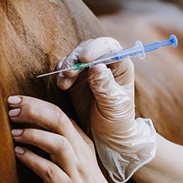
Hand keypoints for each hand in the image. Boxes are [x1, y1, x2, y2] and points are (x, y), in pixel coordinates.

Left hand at [8, 95, 121, 182]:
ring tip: (14, 132)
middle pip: (59, 121)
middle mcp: (80, 152)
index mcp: (82, 142)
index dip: (36, 104)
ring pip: (57, 143)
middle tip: (12, 108)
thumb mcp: (79, 159)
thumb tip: (33, 127)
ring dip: (33, 134)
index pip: (60, 113)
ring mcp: (75, 170)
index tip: (16, 100)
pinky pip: (49, 170)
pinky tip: (18, 154)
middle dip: (33, 111)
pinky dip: (32, 159)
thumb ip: (62, 142)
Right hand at [53, 38, 156, 182]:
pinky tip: (62, 86)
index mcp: (122, 66)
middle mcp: (106, 63)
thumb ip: (105, 86)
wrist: (106, 135)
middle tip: (68, 73)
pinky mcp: (76, 78)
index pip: (110, 47)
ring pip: (75, 56)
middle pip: (89, 48)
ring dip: (66, 66)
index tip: (85, 60)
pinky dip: (60, 74)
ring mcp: (89, 70)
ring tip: (64, 83)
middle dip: (76, 57)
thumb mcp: (113, 105)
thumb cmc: (117, 121)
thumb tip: (97, 67)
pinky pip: (65, 68)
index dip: (96, 48)